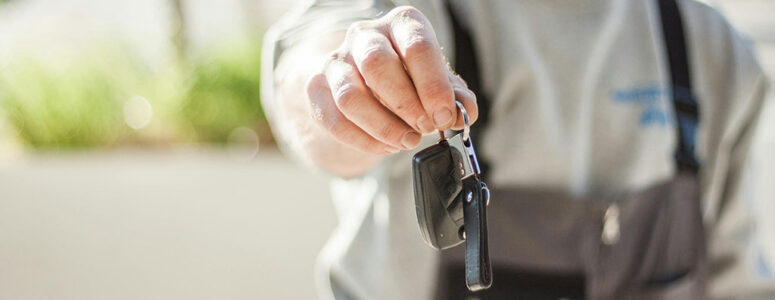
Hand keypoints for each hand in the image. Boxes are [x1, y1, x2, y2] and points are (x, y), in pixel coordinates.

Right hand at [306, 6, 478, 154]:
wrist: (367, 84)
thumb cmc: (408, 79)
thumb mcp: (437, 83)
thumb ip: (454, 96)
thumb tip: (464, 111)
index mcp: (401, 24)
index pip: (416, 46)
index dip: (432, 86)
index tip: (443, 116)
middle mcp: (365, 35)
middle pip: (377, 65)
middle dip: (406, 104)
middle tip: (425, 128)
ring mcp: (337, 61)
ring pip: (351, 96)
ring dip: (383, 126)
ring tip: (407, 141)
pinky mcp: (317, 88)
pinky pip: (335, 120)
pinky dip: (364, 140)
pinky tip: (386, 146)